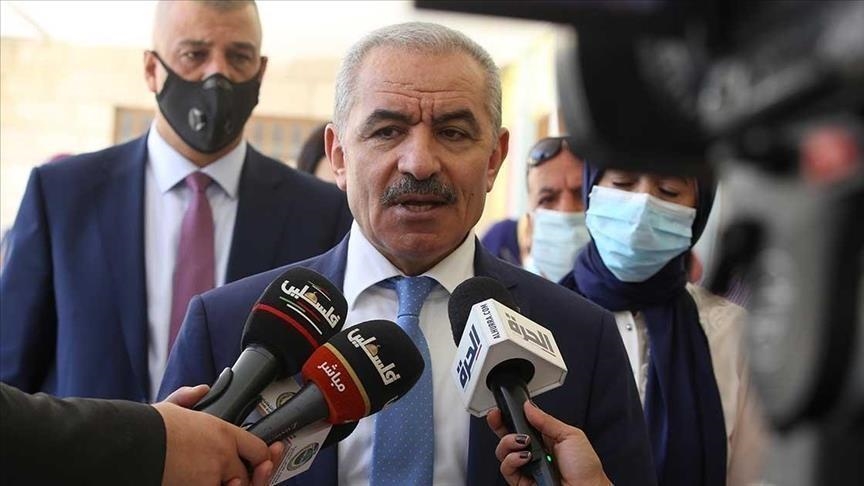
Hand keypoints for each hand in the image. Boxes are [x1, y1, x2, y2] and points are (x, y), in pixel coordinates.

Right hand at [155, 385, 283, 485]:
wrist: (132, 445)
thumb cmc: (149, 429)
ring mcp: (213, 476)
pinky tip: (206, 483)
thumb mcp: (171, 407)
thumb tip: (200, 390)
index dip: (261, 455)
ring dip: (230, 485)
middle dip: (243, 476)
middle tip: (238, 476)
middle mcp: (223, 454)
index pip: (257, 447)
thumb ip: (189, 398)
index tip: (264, 458)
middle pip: (247, 473)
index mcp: (222, 432)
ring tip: (224, 480)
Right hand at [487, 401, 610, 485]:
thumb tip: (529, 407)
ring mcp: (527, 467)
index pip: (522, 425)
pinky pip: (506, 469)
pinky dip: (511, 461)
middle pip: (507, 436)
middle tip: (498, 417)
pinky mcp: (522, 482)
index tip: (503, 408)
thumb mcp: (571, 435)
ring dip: (508, 442)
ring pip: (503, 452)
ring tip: (524, 442)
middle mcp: (533, 452)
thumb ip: (547, 420)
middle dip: (499, 424)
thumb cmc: (586, 470)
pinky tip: (524, 457)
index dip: (510, 416)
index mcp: (545, 439)